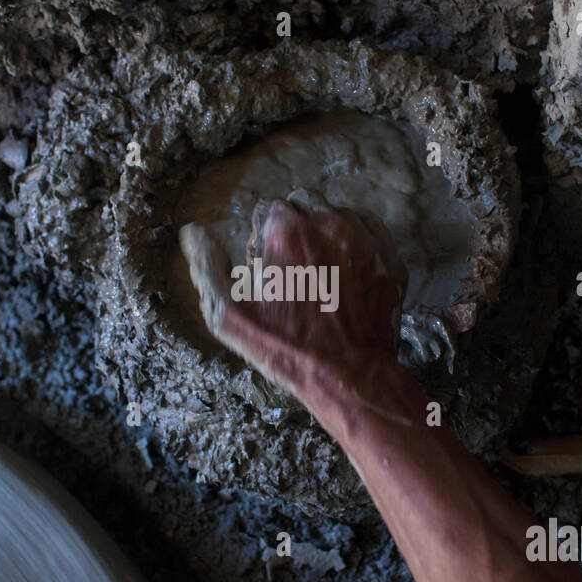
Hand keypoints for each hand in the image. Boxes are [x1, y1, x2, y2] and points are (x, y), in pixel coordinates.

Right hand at [179, 189, 406, 403]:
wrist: (350, 375)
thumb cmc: (287, 349)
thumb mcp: (230, 318)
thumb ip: (206, 269)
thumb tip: (193, 234)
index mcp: (285, 231)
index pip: (268, 211)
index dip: (264, 239)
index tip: (269, 268)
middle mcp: (327, 223)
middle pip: (303, 206)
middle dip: (296, 229)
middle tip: (295, 269)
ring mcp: (363, 237)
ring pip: (337, 216)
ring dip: (326, 234)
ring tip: (323, 273)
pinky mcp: (388, 255)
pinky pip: (369, 230)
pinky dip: (357, 244)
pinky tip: (349, 273)